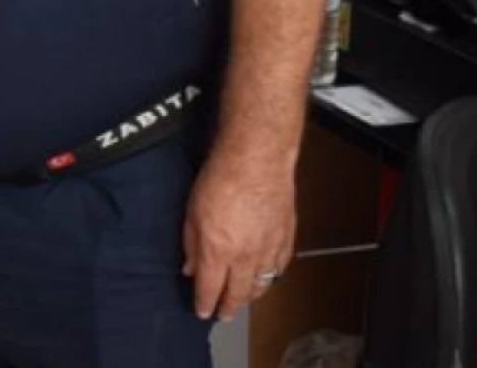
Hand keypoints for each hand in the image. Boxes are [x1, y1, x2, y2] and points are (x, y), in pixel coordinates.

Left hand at [183, 151, 296, 321]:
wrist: (257, 160)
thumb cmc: (220, 179)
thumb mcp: (191, 213)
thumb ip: (192, 245)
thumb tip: (190, 268)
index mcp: (218, 252)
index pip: (210, 290)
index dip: (205, 305)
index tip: (202, 312)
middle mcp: (245, 257)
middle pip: (239, 294)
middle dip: (229, 308)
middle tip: (223, 316)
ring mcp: (269, 249)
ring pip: (262, 284)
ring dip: (251, 296)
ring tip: (243, 301)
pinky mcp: (286, 237)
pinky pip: (280, 266)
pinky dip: (272, 276)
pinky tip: (267, 277)